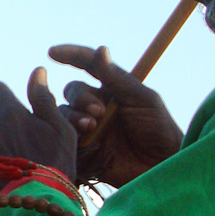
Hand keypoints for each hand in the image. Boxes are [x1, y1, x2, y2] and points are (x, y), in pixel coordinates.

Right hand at [49, 45, 182, 187]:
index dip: (70, 56)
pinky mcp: (81, 148)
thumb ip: (118, 78)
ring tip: (90, 127)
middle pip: (72, 90)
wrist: (161, 165)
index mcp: (110, 89)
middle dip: (81, 97)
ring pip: (64, 113)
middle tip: (98, 112)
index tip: (53, 52)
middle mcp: (95, 106)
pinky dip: (67, 134)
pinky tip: (83, 139)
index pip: (86, 65)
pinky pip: (62, 137)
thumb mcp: (143, 99)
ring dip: (74, 116)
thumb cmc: (159, 130)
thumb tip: (101, 50)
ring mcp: (86, 127)